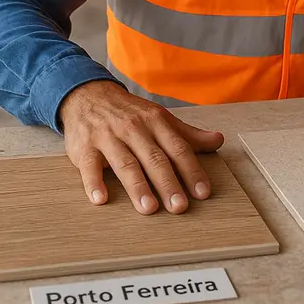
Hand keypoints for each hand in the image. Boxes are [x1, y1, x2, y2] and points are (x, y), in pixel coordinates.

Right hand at [59, 80, 223, 214]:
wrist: (89, 95)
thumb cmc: (130, 113)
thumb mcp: (160, 118)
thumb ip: (188, 134)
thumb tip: (219, 141)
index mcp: (156, 122)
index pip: (178, 148)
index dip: (191, 170)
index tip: (203, 192)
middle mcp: (134, 129)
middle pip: (154, 158)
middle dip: (168, 183)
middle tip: (179, 207)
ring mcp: (108, 137)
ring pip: (126, 163)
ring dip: (138, 186)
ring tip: (149, 208)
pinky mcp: (85, 147)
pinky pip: (90, 166)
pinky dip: (94, 182)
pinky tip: (101, 199)